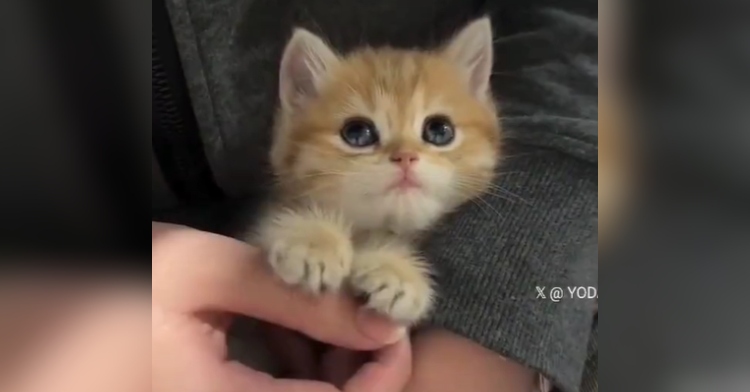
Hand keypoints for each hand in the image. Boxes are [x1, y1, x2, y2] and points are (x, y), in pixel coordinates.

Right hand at [151, 222, 411, 391]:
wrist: (72, 305)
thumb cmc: (125, 279)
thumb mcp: (207, 272)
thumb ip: (297, 299)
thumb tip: (382, 320)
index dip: (384, 373)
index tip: (395, 325)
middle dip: (360, 360)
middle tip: (363, 307)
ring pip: (308, 391)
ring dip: (333, 354)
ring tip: (330, 305)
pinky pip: (280, 385)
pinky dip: (301, 353)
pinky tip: (297, 318)